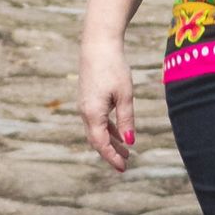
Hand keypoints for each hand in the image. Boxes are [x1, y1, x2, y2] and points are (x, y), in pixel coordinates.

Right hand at [79, 32, 135, 170]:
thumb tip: (130, 142)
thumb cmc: (113, 68)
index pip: (101, 143)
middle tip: (125, 164)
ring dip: (110, 142)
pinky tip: (119, 133)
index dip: (112, 157)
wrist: (98, 45)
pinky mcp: (88, 98)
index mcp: (92, 113)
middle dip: (110, 153)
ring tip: (126, 151)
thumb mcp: (125, 96)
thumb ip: (126, 120)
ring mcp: (84, 105)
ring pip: (96, 130)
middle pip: (96, 140)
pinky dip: (107, 129)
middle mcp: (85, 112)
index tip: (123, 168)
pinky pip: (96, 120)